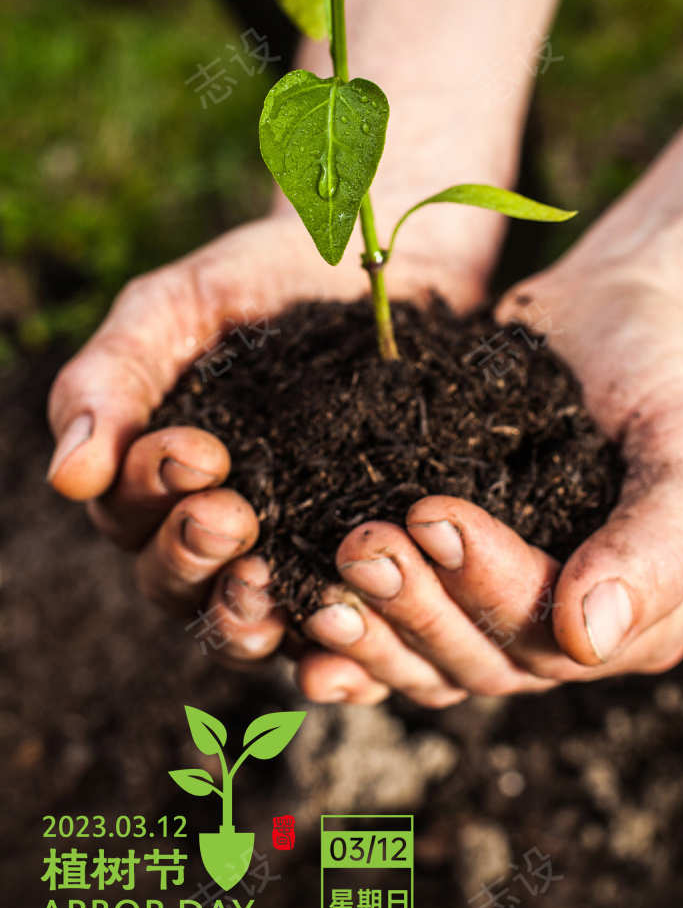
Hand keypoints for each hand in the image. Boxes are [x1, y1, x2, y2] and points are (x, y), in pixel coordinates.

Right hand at [45, 216, 427, 674]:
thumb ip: (113, 378)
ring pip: (241, 621)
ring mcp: (287, 558)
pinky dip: (328, 645)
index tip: (197, 452)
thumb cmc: (264, 279)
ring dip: (243, 615)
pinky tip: (337, 629)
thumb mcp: (176, 306)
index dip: (151, 492)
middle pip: (173, 581)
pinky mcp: (361, 573)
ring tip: (266, 583)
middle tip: (229, 517)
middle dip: (191, 553)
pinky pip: (334, 632)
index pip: (127, 513)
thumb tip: (67, 478)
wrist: (390, 261)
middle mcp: (211, 531)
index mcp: (154, 477)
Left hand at [296, 252, 682, 699]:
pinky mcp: (441, 592)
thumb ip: (656, 542)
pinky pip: (389, 636)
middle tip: (359, 543)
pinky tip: (287, 612)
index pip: (553, 635)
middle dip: (414, 606)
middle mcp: (567, 646)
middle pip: (480, 662)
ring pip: (426, 664)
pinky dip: (340, 636)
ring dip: (368, 628)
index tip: (430, 512)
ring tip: (312, 575)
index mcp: (640, 626)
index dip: (488, 582)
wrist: (610, 319)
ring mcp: (499, 625)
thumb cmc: (662, 375)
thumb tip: (587, 641)